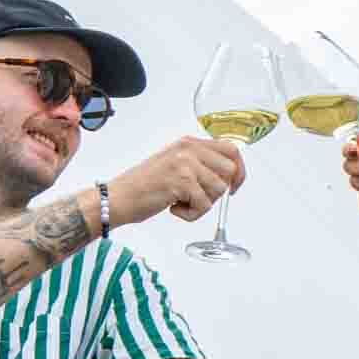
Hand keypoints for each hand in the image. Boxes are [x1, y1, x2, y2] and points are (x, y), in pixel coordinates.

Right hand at [107, 136, 245, 226]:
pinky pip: (204, 205)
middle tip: (198, 198)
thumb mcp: (174, 164)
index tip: (235, 186)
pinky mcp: (182, 182)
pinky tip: (174, 209)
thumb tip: (227, 175)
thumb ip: (198, 163)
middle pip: (229, 170)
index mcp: (188, 143)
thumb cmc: (143, 186)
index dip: (239, 169)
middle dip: (218, 191)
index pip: (230, 149)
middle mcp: (188, 149)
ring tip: (181, 203)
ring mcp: (185, 164)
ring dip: (203, 205)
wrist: (119, 197)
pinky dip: (191, 215)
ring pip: (218, 190)